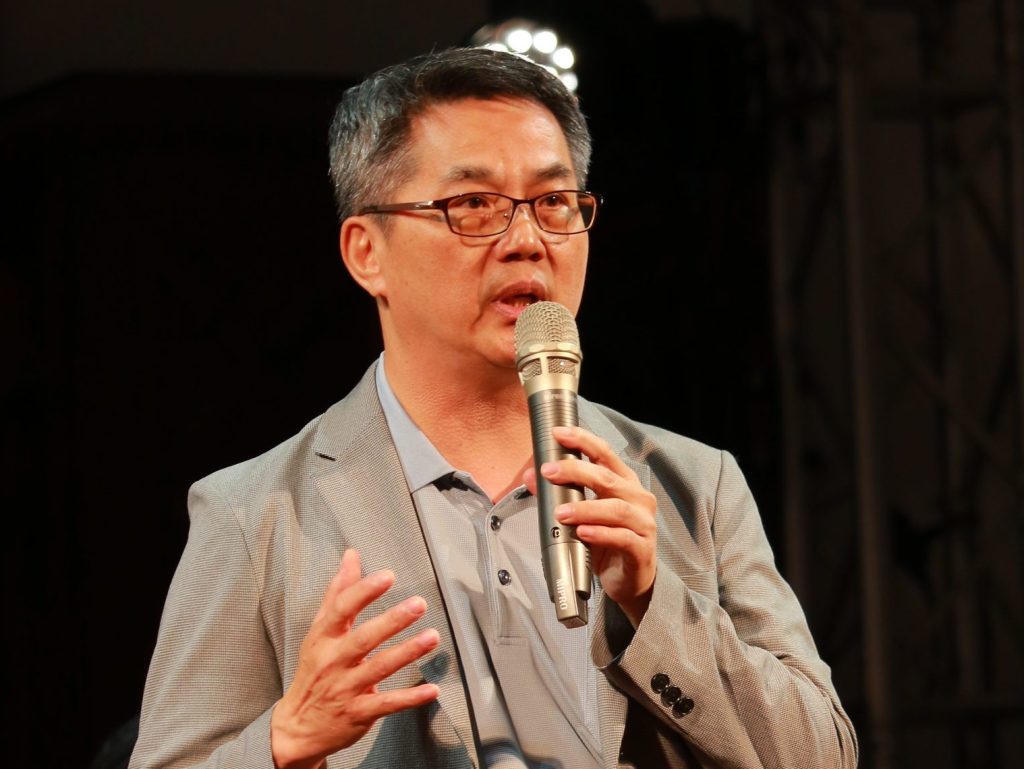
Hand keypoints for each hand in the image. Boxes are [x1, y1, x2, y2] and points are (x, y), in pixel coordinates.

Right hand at [271, 548, 439, 768]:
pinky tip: (432, 690)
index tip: (387, 576)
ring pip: (379, 668)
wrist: (296, 728)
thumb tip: (352, 556)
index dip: (364, 591)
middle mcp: (335, 661)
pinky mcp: (359, 712)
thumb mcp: (320, 631)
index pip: (342, 610)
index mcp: (325, 638)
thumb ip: (338, 592)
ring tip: (433, 637)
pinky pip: (387, 704)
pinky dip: (410, 698)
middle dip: (392, 620)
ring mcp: (347, 688)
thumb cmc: (314, 671)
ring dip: (407, 652)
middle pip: (364, 638)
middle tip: (419, 603)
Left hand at [522, 425, 657, 626]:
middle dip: (575, 471)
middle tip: (548, 471)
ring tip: (560, 512)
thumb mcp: (581, 516)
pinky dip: (600, 534)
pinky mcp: (642, 549)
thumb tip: (530, 476)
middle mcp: (637, 499)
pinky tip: (582, 533)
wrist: (629, 581)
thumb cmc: (608, 542)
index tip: (559, 433)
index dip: (583, 441)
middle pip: (607, 477)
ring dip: (584, 508)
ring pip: (615, 509)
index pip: (605, 454)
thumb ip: (558, 495)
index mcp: (624, 483)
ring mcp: (643, 524)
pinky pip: (622, 538)